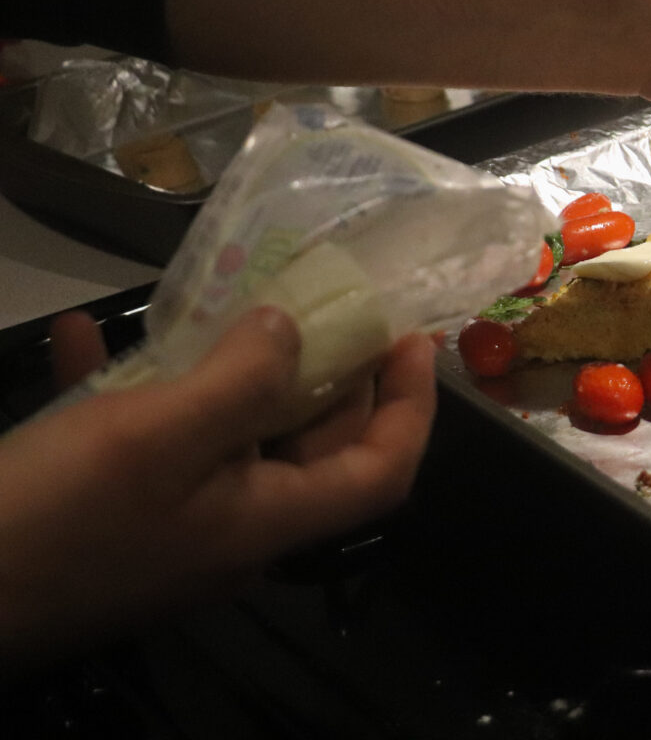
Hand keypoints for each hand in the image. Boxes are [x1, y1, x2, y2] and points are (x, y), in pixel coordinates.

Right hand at [0, 306, 434, 669]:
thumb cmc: (57, 516)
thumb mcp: (160, 436)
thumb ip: (243, 382)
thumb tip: (296, 334)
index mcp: (266, 519)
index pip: (380, 469)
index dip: (412, 404)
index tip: (416, 336)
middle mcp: (232, 528)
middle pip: (311, 446)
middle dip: (325, 371)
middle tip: (318, 298)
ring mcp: (168, 526)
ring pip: (225, 436)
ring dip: (222, 368)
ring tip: (222, 300)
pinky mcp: (105, 518)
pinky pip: (136, 443)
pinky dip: (125, 387)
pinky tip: (84, 337)